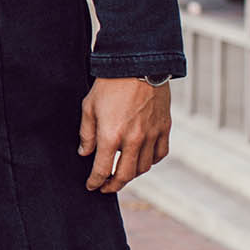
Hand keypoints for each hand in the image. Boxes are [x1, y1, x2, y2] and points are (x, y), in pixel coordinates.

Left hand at [78, 78, 170, 193]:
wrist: (139, 63)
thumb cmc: (109, 84)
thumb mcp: (89, 107)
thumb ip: (87, 134)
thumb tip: (85, 153)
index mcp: (111, 136)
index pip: (102, 170)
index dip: (95, 182)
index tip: (91, 186)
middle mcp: (133, 140)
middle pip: (125, 175)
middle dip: (113, 185)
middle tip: (106, 187)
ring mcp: (151, 134)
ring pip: (144, 167)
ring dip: (132, 175)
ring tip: (123, 173)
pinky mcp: (164, 127)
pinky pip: (160, 153)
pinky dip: (151, 161)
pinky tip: (143, 160)